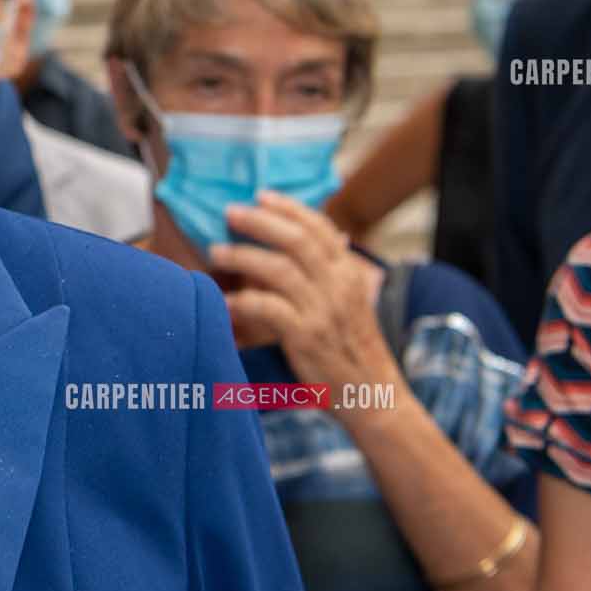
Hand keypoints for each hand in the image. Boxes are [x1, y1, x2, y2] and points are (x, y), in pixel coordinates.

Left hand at [209, 190, 401, 396]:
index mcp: (349, 274)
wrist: (373, 395)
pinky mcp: (306, 336)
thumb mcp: (351, 302)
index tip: (261, 195)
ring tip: (217, 253)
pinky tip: (224, 301)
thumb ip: (331, 271)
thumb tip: (316, 238)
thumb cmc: (353, 348)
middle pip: (295, 240)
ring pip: (277, 269)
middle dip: (259, 222)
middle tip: (229, 213)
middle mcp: (338, 286)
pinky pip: (266, 308)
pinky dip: (241, 301)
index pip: (319, 228)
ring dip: (242, 256)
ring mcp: (323, 310)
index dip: (289, 208)